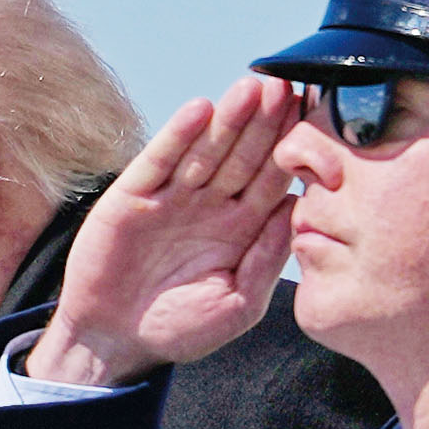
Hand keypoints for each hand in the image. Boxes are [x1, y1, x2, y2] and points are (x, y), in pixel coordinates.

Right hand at [28, 76, 297, 385]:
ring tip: (251, 88)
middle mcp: (210, 205)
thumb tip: (296, 211)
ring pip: (205, 150)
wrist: (114, 341)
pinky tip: (199, 110)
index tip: (313, 119)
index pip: (272, 179)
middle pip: (243, 155)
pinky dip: (178, 136)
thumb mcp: (237, 304)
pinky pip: (159, 160)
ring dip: (228, 119)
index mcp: (241, 228)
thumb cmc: (179, 328)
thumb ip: (266, 260)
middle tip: (286, 87)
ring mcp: (171, 197)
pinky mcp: (133, 196)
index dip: (291, 148)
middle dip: (264, 122)